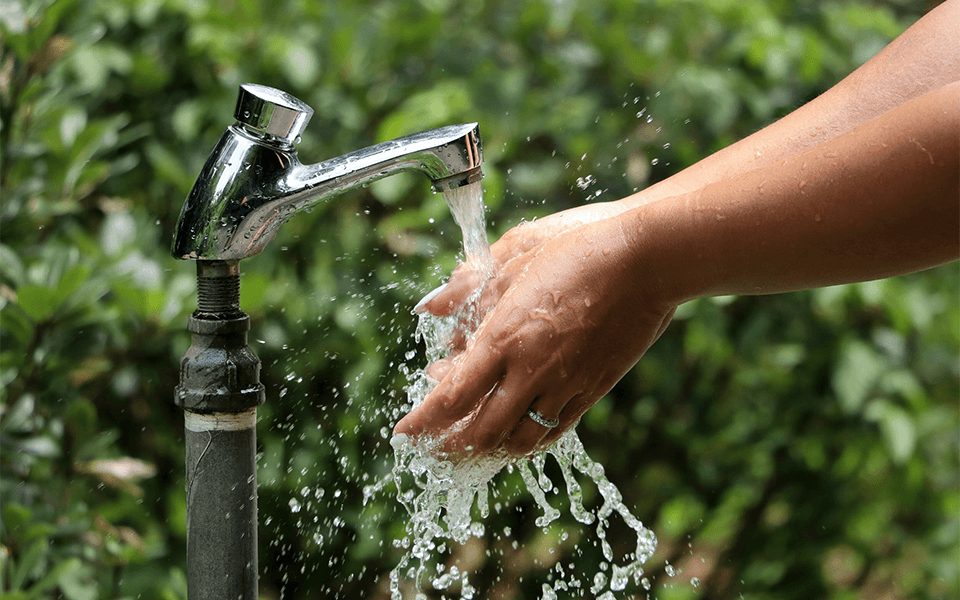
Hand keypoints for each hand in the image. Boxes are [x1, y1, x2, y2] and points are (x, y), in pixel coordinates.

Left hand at [396, 214, 676, 456]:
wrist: (646, 260)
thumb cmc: (578, 250)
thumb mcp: (514, 258)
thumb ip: (468, 288)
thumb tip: (430, 306)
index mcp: (504, 338)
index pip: (452, 397)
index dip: (424, 423)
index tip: (404, 433)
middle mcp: (531, 371)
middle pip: (481, 431)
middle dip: (450, 447)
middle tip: (433, 449)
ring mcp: (565, 384)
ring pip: (519, 440)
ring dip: (489, 449)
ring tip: (471, 446)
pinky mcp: (593, 388)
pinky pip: (555, 429)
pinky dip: (528, 440)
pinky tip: (518, 435)